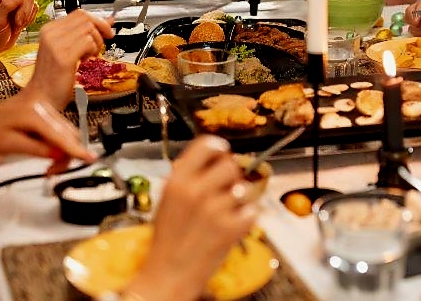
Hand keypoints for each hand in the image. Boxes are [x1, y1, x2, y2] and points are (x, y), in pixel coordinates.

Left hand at [0, 0, 36, 68]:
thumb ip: (7, 5)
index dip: (20, 9)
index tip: (14, 21)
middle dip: (24, 14)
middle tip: (16, 24)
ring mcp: (16, 0)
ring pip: (33, 3)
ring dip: (27, 18)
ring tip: (17, 25)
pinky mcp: (23, 7)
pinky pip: (35, 9)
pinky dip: (29, 19)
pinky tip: (20, 24)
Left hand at [0, 93, 94, 173]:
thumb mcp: (11, 146)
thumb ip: (38, 150)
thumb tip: (60, 155)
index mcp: (34, 113)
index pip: (60, 135)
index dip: (76, 149)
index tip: (90, 158)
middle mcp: (42, 107)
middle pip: (69, 133)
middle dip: (67, 154)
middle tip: (53, 172)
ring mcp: (44, 108)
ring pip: (66, 132)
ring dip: (63, 151)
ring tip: (49, 167)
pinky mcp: (44, 113)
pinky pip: (59, 130)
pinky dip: (58, 145)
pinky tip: (48, 154)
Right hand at [27, 10, 113, 107]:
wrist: (40, 99)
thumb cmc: (53, 78)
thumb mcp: (68, 50)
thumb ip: (84, 34)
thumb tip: (107, 21)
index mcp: (49, 30)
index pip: (80, 13)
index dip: (97, 20)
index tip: (105, 30)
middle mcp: (50, 34)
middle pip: (86, 18)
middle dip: (100, 29)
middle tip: (101, 44)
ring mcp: (56, 44)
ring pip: (89, 29)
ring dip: (96, 42)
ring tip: (89, 55)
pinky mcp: (63, 57)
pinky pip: (88, 42)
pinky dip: (93, 50)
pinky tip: (86, 60)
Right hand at [124, 136, 256, 300]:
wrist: (168, 275)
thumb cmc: (168, 240)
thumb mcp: (167, 199)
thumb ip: (188, 177)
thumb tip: (213, 157)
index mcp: (178, 181)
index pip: (207, 145)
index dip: (218, 148)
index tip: (222, 154)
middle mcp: (197, 191)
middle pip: (231, 165)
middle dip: (231, 176)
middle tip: (225, 189)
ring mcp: (216, 209)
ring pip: (244, 188)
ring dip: (240, 198)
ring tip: (226, 211)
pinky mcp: (232, 228)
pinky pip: (252, 210)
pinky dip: (247, 217)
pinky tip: (232, 225)